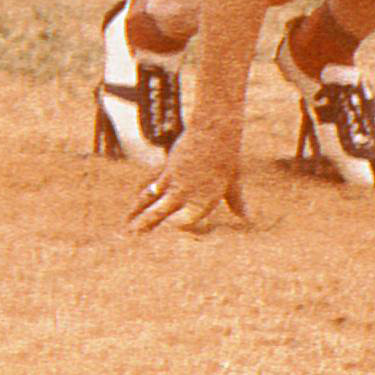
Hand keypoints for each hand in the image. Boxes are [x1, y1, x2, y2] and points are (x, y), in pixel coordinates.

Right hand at [125, 125, 248, 234]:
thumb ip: (236, 203)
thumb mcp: (233, 183)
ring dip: (138, 216)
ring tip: (127, 229)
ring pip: (151, 204)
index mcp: (204, 203)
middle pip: (160, 216)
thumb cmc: (227, 157)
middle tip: (132, 240)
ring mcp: (174, 184)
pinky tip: (133, 207)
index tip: (161, 243)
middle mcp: (187, 196)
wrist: (215, 131)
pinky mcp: (167, 171)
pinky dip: (142, 198)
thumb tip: (247, 219)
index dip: (171, 233)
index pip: (183, 224)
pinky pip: (151, 188)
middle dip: (145, 228)